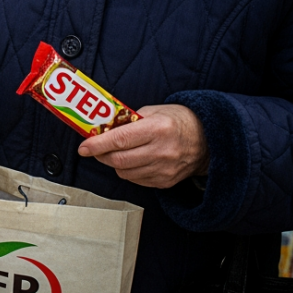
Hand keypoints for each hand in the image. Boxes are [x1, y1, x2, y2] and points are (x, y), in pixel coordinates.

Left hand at [78, 104, 208, 188]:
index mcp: (158, 129)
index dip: (97, 145)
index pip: (119, 140)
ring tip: (116, 153)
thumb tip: (104, 127)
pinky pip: (136, 180)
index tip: (83, 147)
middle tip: (95, 149)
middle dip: (101, 155)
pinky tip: (133, 161)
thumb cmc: (180, 121)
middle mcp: (161, 151)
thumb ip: (129, 120)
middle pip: (118, 160)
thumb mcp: (155, 111)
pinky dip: (128, 171)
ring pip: (125, 172)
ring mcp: (164, 169)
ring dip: (114, 163)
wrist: (209, 140)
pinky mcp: (166, 181)